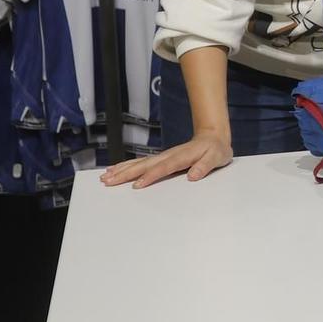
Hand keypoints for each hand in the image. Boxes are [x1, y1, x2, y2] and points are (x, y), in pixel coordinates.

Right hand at [99, 133, 233, 188]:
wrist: (212, 137)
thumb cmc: (215, 150)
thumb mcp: (216, 158)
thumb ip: (205, 166)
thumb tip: (193, 176)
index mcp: (181, 157)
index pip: (163, 168)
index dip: (151, 176)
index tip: (137, 185)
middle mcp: (168, 155)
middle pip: (144, 165)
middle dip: (126, 174)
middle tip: (109, 181)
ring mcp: (162, 156)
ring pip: (139, 163)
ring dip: (122, 170)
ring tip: (105, 177)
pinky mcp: (160, 158)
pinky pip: (140, 163)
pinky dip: (126, 166)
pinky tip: (114, 170)